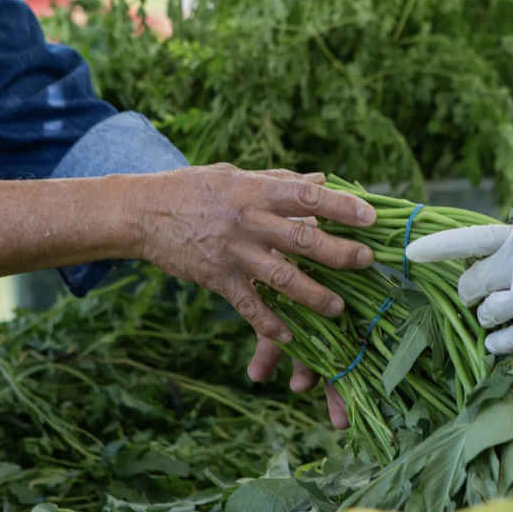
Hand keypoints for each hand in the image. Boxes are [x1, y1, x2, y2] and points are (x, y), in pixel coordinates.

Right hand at [127, 164, 372, 426]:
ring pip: (281, 278)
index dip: (341, 207)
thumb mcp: (237, 175)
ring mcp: (231, 252)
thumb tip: (322, 180)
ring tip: (338, 308)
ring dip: (313, 296)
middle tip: (367, 261)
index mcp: (255, 189)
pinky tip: (292, 337)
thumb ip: (280, 180)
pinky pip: (248, 306)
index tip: (371, 217)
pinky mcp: (216, 278)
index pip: (306, 196)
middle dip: (339, 254)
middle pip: (302, 239)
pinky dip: (270, 324)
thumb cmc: (194, 189)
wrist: (141, 212)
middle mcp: (246, 220)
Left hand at [406, 214, 512, 353]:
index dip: (437, 246)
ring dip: (486, 318)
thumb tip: (501, 247)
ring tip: (501, 315)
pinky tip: (499, 341)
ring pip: (485, 313)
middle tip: (479, 297)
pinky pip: (505, 338)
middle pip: (470, 284)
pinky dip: (496, 343)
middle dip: (469, 293)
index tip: (409, 252)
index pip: (470, 238)